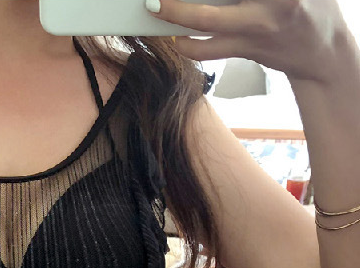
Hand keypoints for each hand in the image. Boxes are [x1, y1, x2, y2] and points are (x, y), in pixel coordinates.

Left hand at [148, 0, 352, 83]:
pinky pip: (209, 49)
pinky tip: (177, 37)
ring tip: (157, 11)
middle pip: (212, 6)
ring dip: (176, 20)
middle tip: (157, 0)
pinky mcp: (245, 49)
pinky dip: (188, 44)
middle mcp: (270, 5)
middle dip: (180, 4)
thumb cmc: (310, 4)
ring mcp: (255, 29)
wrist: (322, 52)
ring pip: (205, 26)